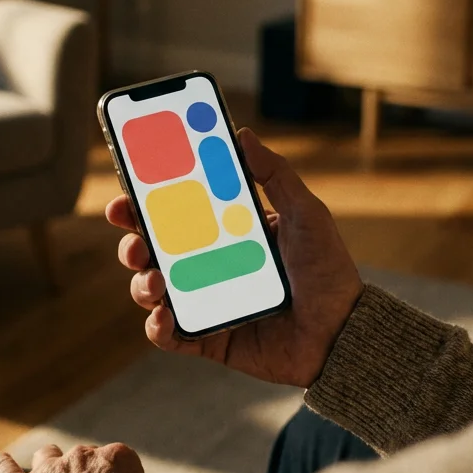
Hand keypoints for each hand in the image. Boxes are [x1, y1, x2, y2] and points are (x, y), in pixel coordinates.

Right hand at [107, 127, 363, 387]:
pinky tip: (164, 316)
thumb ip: (275, 174)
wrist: (343, 333)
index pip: (175, 213)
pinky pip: (170, 335)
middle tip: (134, 240)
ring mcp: (206, 304)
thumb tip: (241, 133)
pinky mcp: (209, 340)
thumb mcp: (305, 214)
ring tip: (156, 282)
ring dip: (141, 284)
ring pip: (153, 291)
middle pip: (154, 251)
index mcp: (226, 234)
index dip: (145, 202)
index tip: (129, 190)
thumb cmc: (327, 270)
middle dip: (132, 243)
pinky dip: (157, 327)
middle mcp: (209, 268)